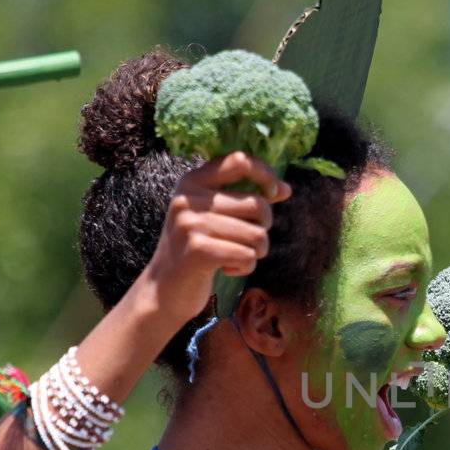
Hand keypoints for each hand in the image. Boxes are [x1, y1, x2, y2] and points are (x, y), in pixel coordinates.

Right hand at [140, 152, 290, 323]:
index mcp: (192, 181)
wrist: (164, 289)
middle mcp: (189, 198)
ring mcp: (190, 223)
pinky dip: (246, 267)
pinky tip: (228, 268)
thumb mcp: (213, 215)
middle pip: (257, 204)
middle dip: (264, 227)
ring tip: (238, 256)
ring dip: (256, 251)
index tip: (275, 193)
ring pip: (257, 234)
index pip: (239, 160)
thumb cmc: (198, 248)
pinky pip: (247, 255)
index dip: (266, 175)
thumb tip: (285, 189)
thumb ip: (245, 198)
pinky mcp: (197, 251)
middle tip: (249, 240)